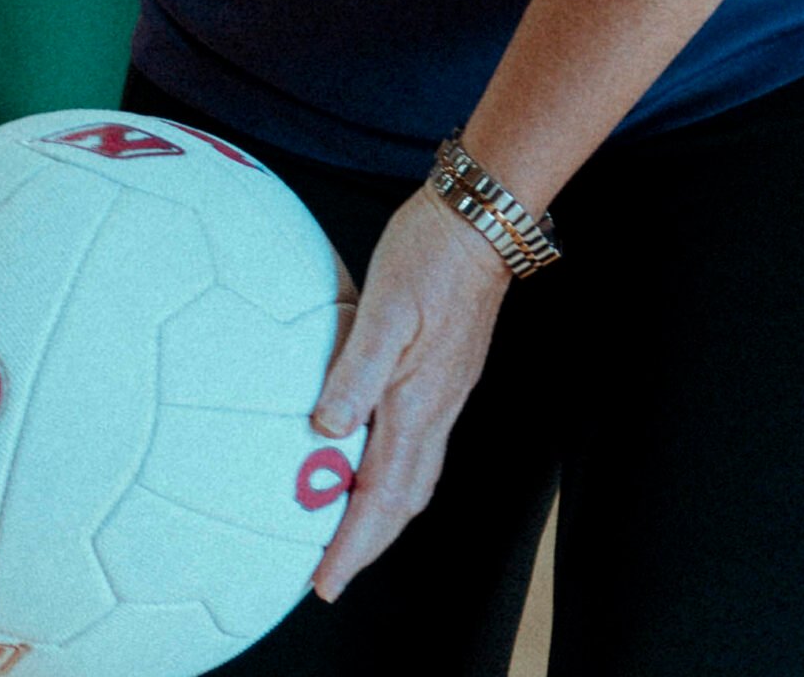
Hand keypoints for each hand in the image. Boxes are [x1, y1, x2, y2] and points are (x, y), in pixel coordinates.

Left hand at [307, 185, 511, 602]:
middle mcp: (436, 408)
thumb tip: (326, 429)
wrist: (479, 222)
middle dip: (368, 543)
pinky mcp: (447, 373)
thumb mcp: (383, 307)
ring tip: (347, 528)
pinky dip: (394, 473)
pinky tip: (372, 457)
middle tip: (330, 571)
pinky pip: (420, 446)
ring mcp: (446, 392)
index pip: (382, 496)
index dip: (354, 544)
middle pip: (403, 500)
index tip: (325, 582)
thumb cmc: (428, 254)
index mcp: (418, 401)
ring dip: (383, 512)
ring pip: (415, 476)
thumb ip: (355, 371)